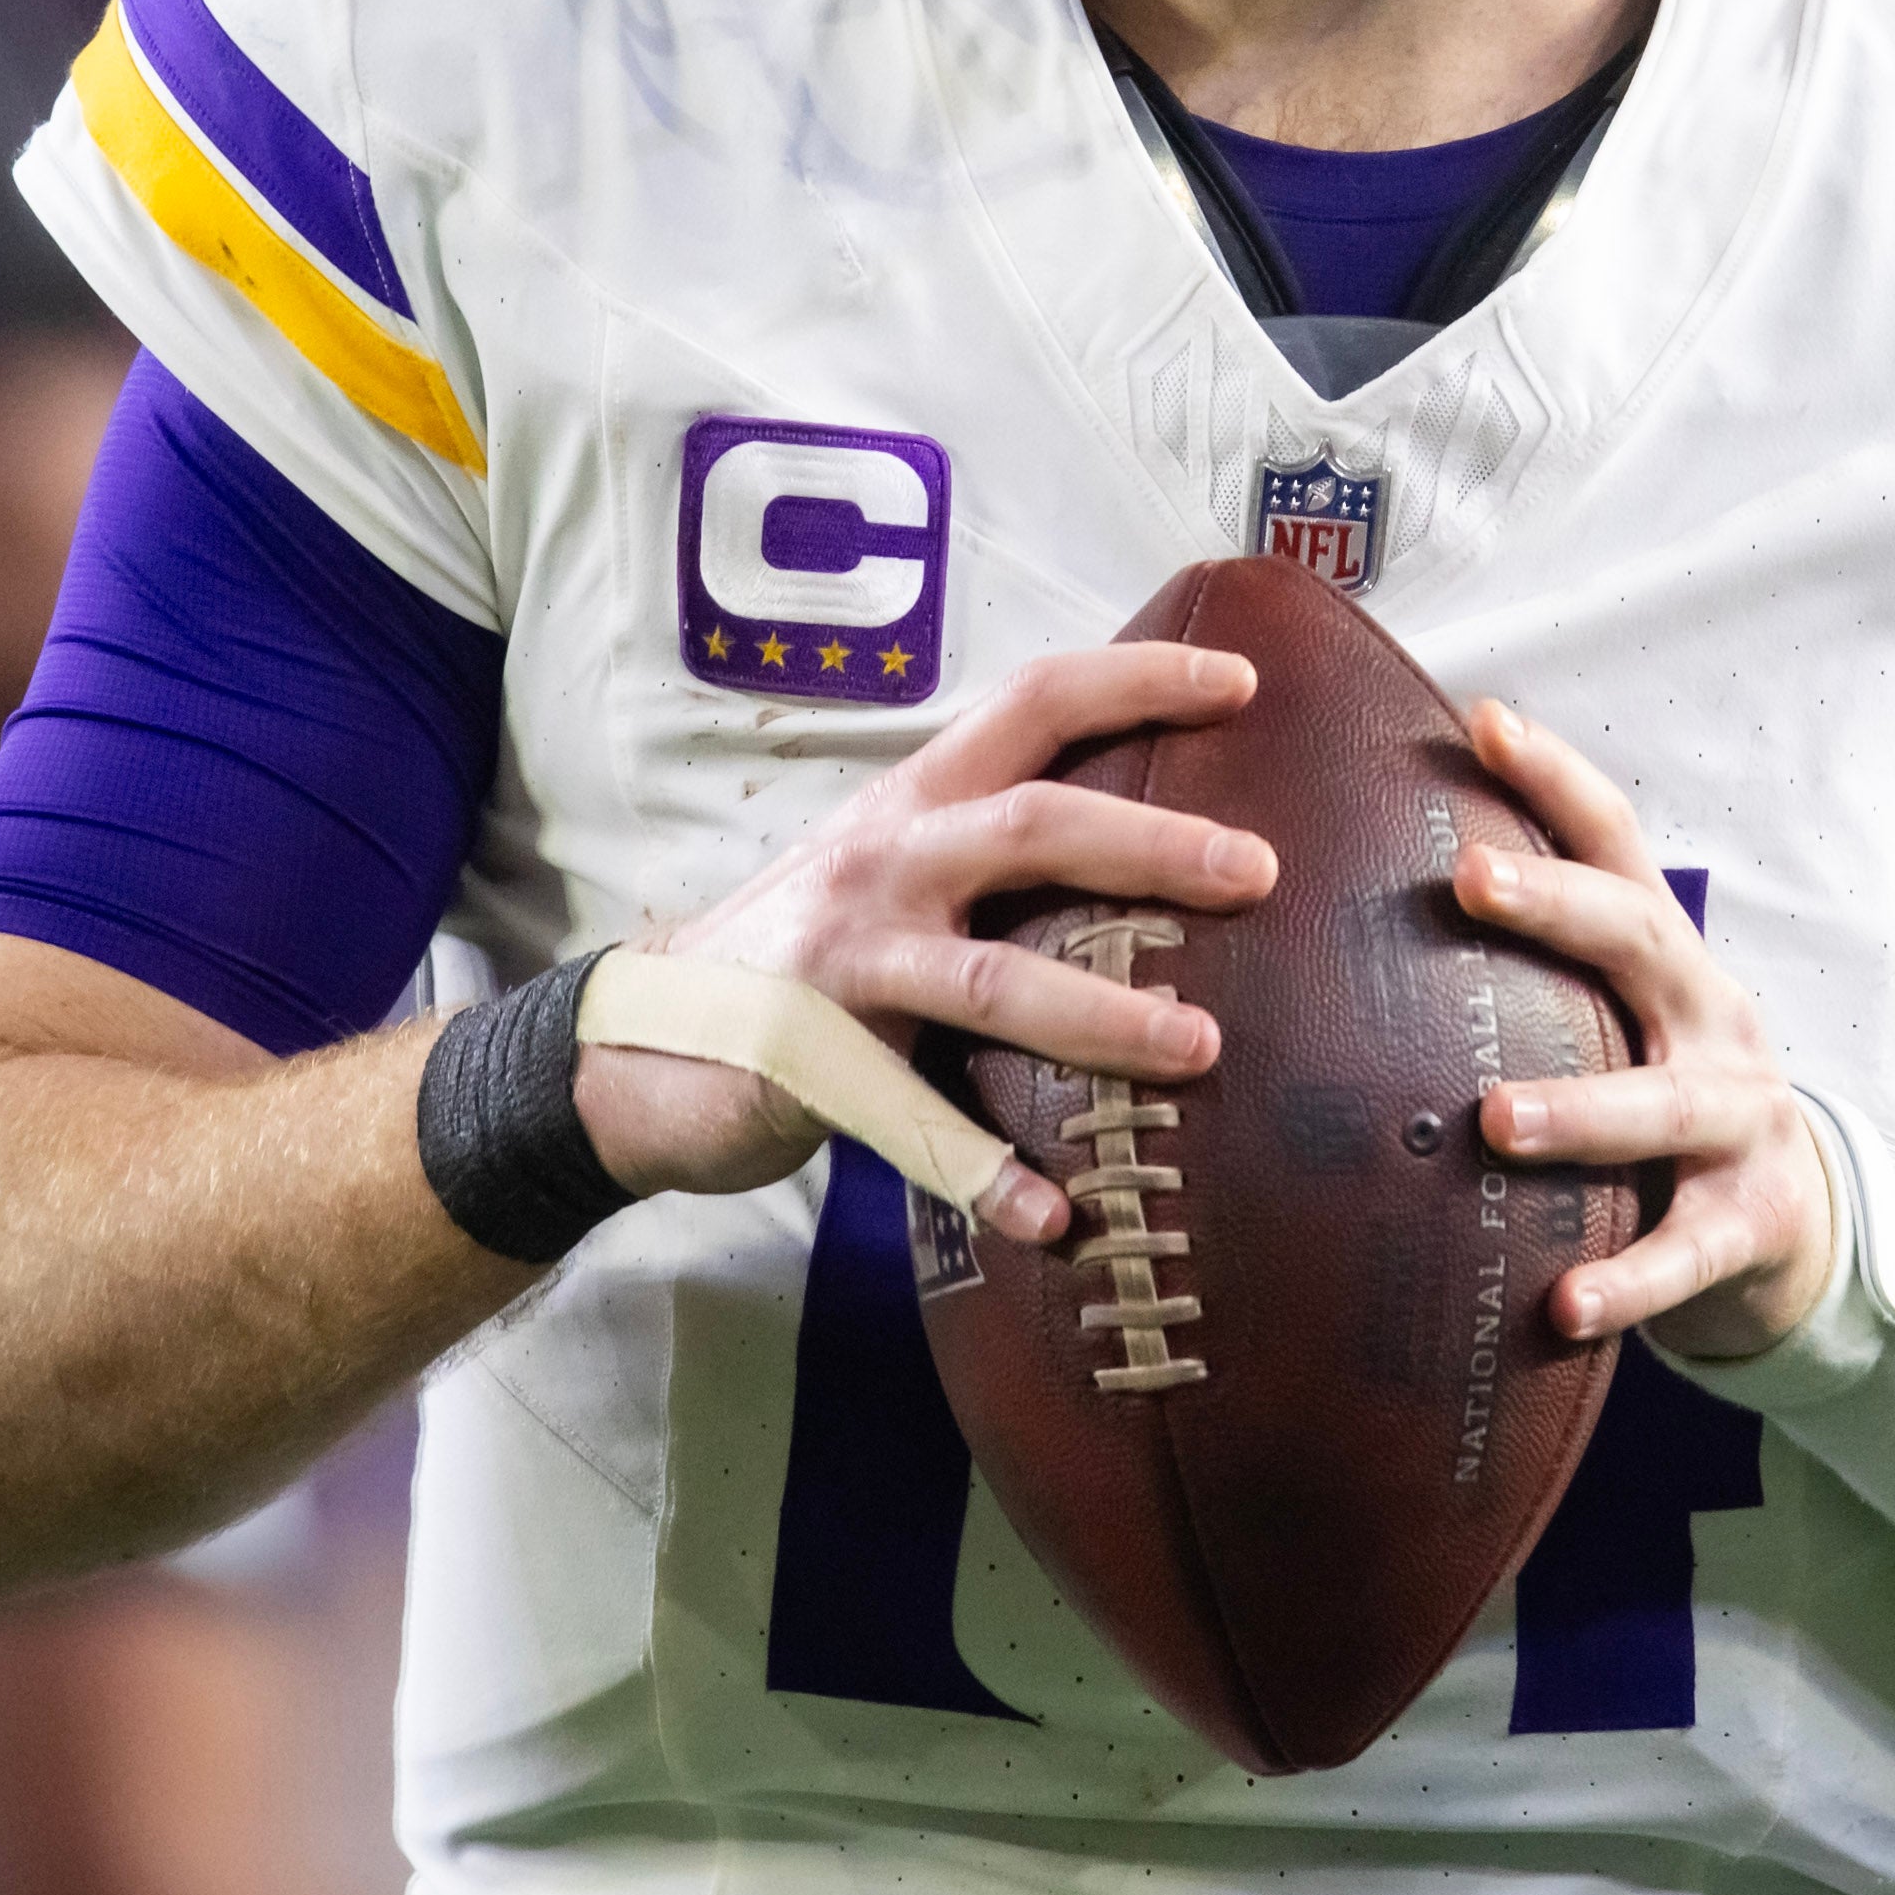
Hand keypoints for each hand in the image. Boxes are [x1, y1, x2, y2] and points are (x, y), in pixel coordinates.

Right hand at [574, 641, 1275, 1245]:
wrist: (636, 1044)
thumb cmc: (804, 950)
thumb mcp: (891, 864)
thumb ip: (995, 845)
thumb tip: (1161, 840)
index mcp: (916, 800)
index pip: (1034, 702)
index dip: (1136, 677)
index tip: (1243, 683)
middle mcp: (885, 860)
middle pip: (1034, 826)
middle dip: (1152, 845)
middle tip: (1258, 871)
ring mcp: (848, 961)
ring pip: (991, 978)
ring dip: (1101, 1016)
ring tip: (1199, 1048)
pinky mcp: (812, 1064)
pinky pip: (914, 1124)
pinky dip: (986, 1173)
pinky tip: (1055, 1216)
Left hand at [1454, 698, 1836, 1357]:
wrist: (1791, 1225)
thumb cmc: (1660, 1094)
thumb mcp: (1619, 1014)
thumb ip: (1530, 964)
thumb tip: (1358, 879)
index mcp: (1667, 957)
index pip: (1617, 843)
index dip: (1557, 778)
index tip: (1483, 719)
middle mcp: (1710, 1017)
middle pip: (1642, 940)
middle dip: (1559, 905)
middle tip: (1467, 879)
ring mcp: (1740, 1119)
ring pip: (1665, 1105)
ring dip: (1582, 1110)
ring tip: (1495, 1122)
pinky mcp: (1747, 1223)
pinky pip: (1684, 1253)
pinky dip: (1628, 1280)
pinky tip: (1563, 1303)